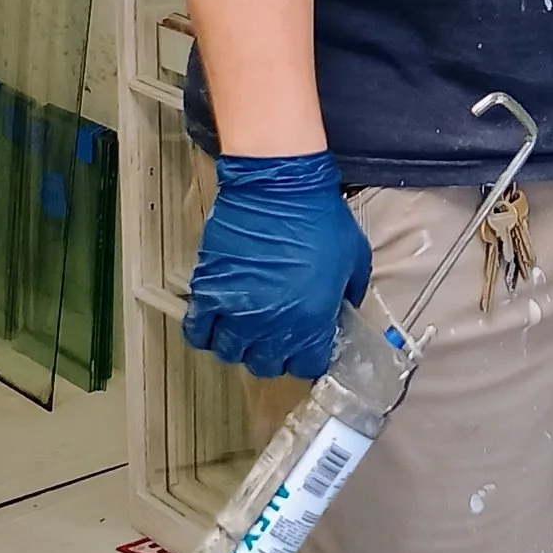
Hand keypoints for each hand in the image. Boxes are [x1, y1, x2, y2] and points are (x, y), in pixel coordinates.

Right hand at [185, 150, 372, 380]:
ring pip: (230, 352)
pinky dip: (205, 332)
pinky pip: (198, 331)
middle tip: (276, 337)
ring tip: (245, 329)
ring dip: (238, 345)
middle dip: (272, 355)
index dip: (307, 359)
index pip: (306, 366)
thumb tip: (343, 308)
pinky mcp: (209, 291)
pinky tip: (216, 322)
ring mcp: (237, 310)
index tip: (307, 349)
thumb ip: (350, 292)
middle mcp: (271, 324)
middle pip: (265, 365)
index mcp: (311, 320)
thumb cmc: (318, 216)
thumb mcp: (355, 257)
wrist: (276, 186)